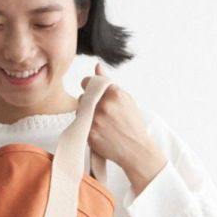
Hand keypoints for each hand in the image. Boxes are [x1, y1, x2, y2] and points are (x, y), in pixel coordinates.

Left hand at [79, 63, 165, 187]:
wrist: (136, 149)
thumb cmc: (132, 124)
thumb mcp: (126, 99)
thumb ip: (109, 82)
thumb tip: (97, 67)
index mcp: (114, 93)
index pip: (88, 82)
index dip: (88, 86)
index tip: (90, 91)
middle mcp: (104, 105)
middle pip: (82, 97)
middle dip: (88, 103)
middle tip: (101, 113)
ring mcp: (96, 120)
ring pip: (80, 112)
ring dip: (86, 116)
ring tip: (102, 124)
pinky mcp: (90, 134)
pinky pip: (81, 126)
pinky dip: (87, 128)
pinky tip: (100, 132)